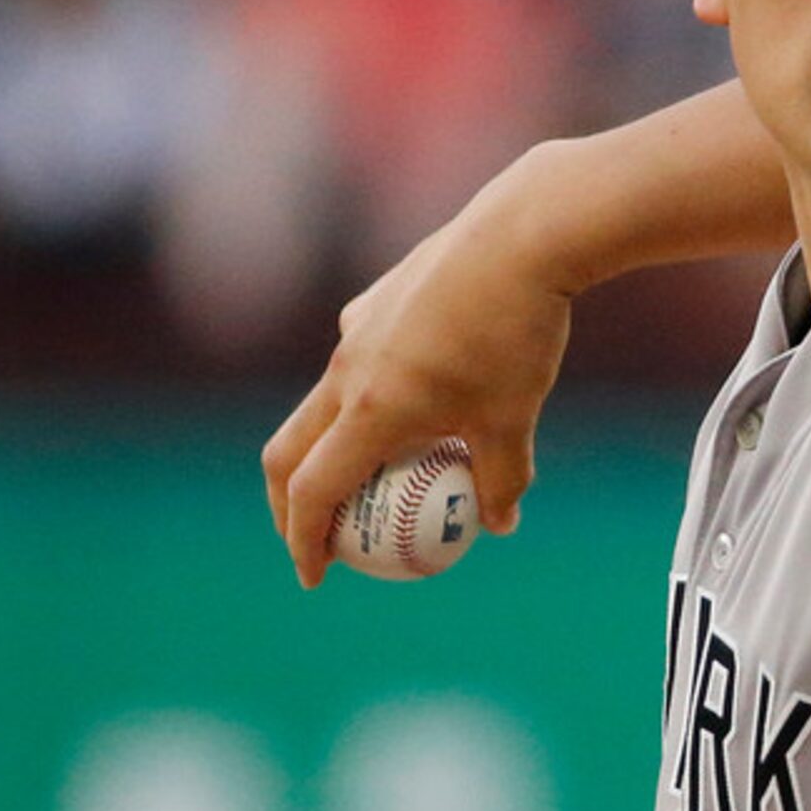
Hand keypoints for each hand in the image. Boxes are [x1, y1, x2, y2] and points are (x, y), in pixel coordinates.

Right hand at [263, 186, 575, 586]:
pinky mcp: (376, 300)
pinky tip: (419, 396)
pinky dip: (368, 397)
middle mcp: (347, 370)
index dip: (304, 540)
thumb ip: (502, 478)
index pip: (313, 491)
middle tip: (313, 535)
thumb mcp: (514, 418)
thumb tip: (499, 525)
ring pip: (325, 402)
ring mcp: (357, 330)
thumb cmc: (517, 335)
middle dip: (289, 502)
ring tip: (368, 474)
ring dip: (331, 446)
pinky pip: (359, 361)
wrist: (521, 236)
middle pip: (290, 449)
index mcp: (370, 410)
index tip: (315, 575)